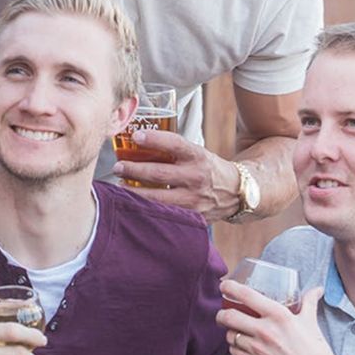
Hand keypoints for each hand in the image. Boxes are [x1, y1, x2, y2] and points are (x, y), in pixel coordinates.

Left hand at [113, 131, 241, 218]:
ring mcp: (194, 200)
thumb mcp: (196, 153)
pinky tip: (134, 206)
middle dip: (134, 169)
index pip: (175, 144)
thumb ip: (172, 151)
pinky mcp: (192, 218)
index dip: (154, 139)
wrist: (236, 193)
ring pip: (158, 199)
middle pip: (159, 173)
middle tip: (118, 167)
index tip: (136, 135)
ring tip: (120, 187)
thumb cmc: (207, 169)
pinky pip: (165, 215)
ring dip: (135, 193)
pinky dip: (147, 211)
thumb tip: (135, 142)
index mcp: (198, 156)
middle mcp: (197, 177)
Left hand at [217, 282, 343, 354]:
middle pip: (228, 316)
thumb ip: (309, 303)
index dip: (229, 287)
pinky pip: (234, 352)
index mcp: (279, 315)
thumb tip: (317, 289)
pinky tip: (242, 347)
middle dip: (221, 314)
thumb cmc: (316, 353)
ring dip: (229, 332)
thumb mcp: (311, 322)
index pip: (246, 295)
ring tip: (236, 332)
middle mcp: (265, 331)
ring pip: (229, 335)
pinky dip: (235, 348)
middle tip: (223, 314)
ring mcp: (258, 350)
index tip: (225, 286)